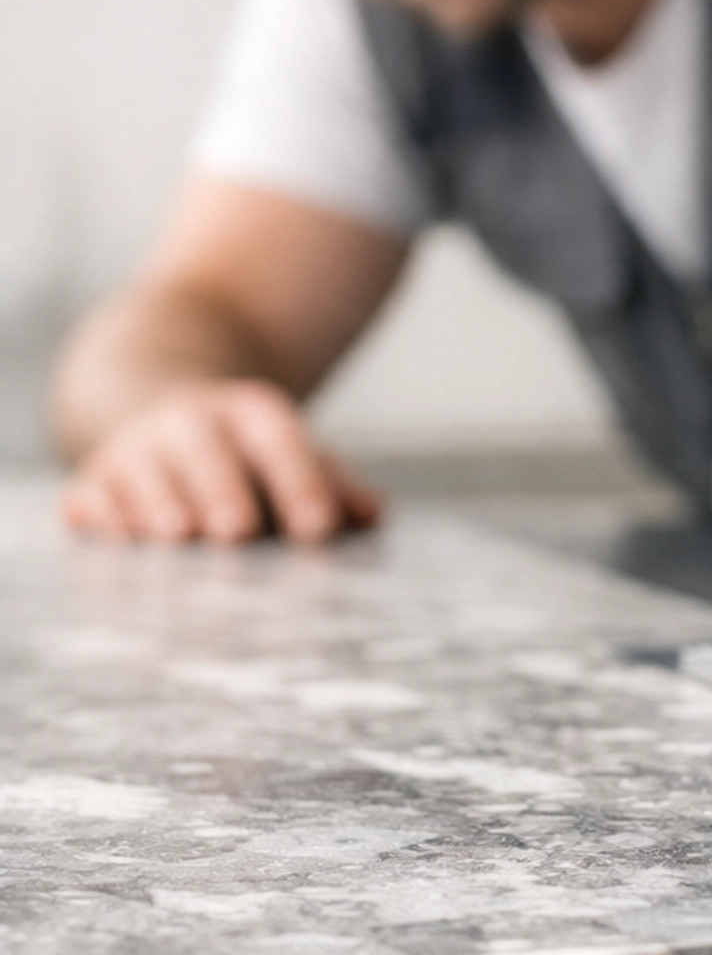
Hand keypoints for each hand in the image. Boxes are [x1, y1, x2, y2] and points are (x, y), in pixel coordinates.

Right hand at [60, 380, 382, 544]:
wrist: (159, 415)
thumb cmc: (247, 459)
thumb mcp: (293, 456)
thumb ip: (333, 487)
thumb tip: (373, 514)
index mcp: (250, 416)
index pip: (280, 442)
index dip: (301, 483)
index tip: (319, 528)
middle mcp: (190, 424)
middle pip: (206, 452)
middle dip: (221, 489)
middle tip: (237, 530)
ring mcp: (137, 451)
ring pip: (145, 474)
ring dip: (160, 507)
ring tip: (178, 537)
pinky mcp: (94, 482)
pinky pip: (93, 498)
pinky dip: (103, 518)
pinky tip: (117, 540)